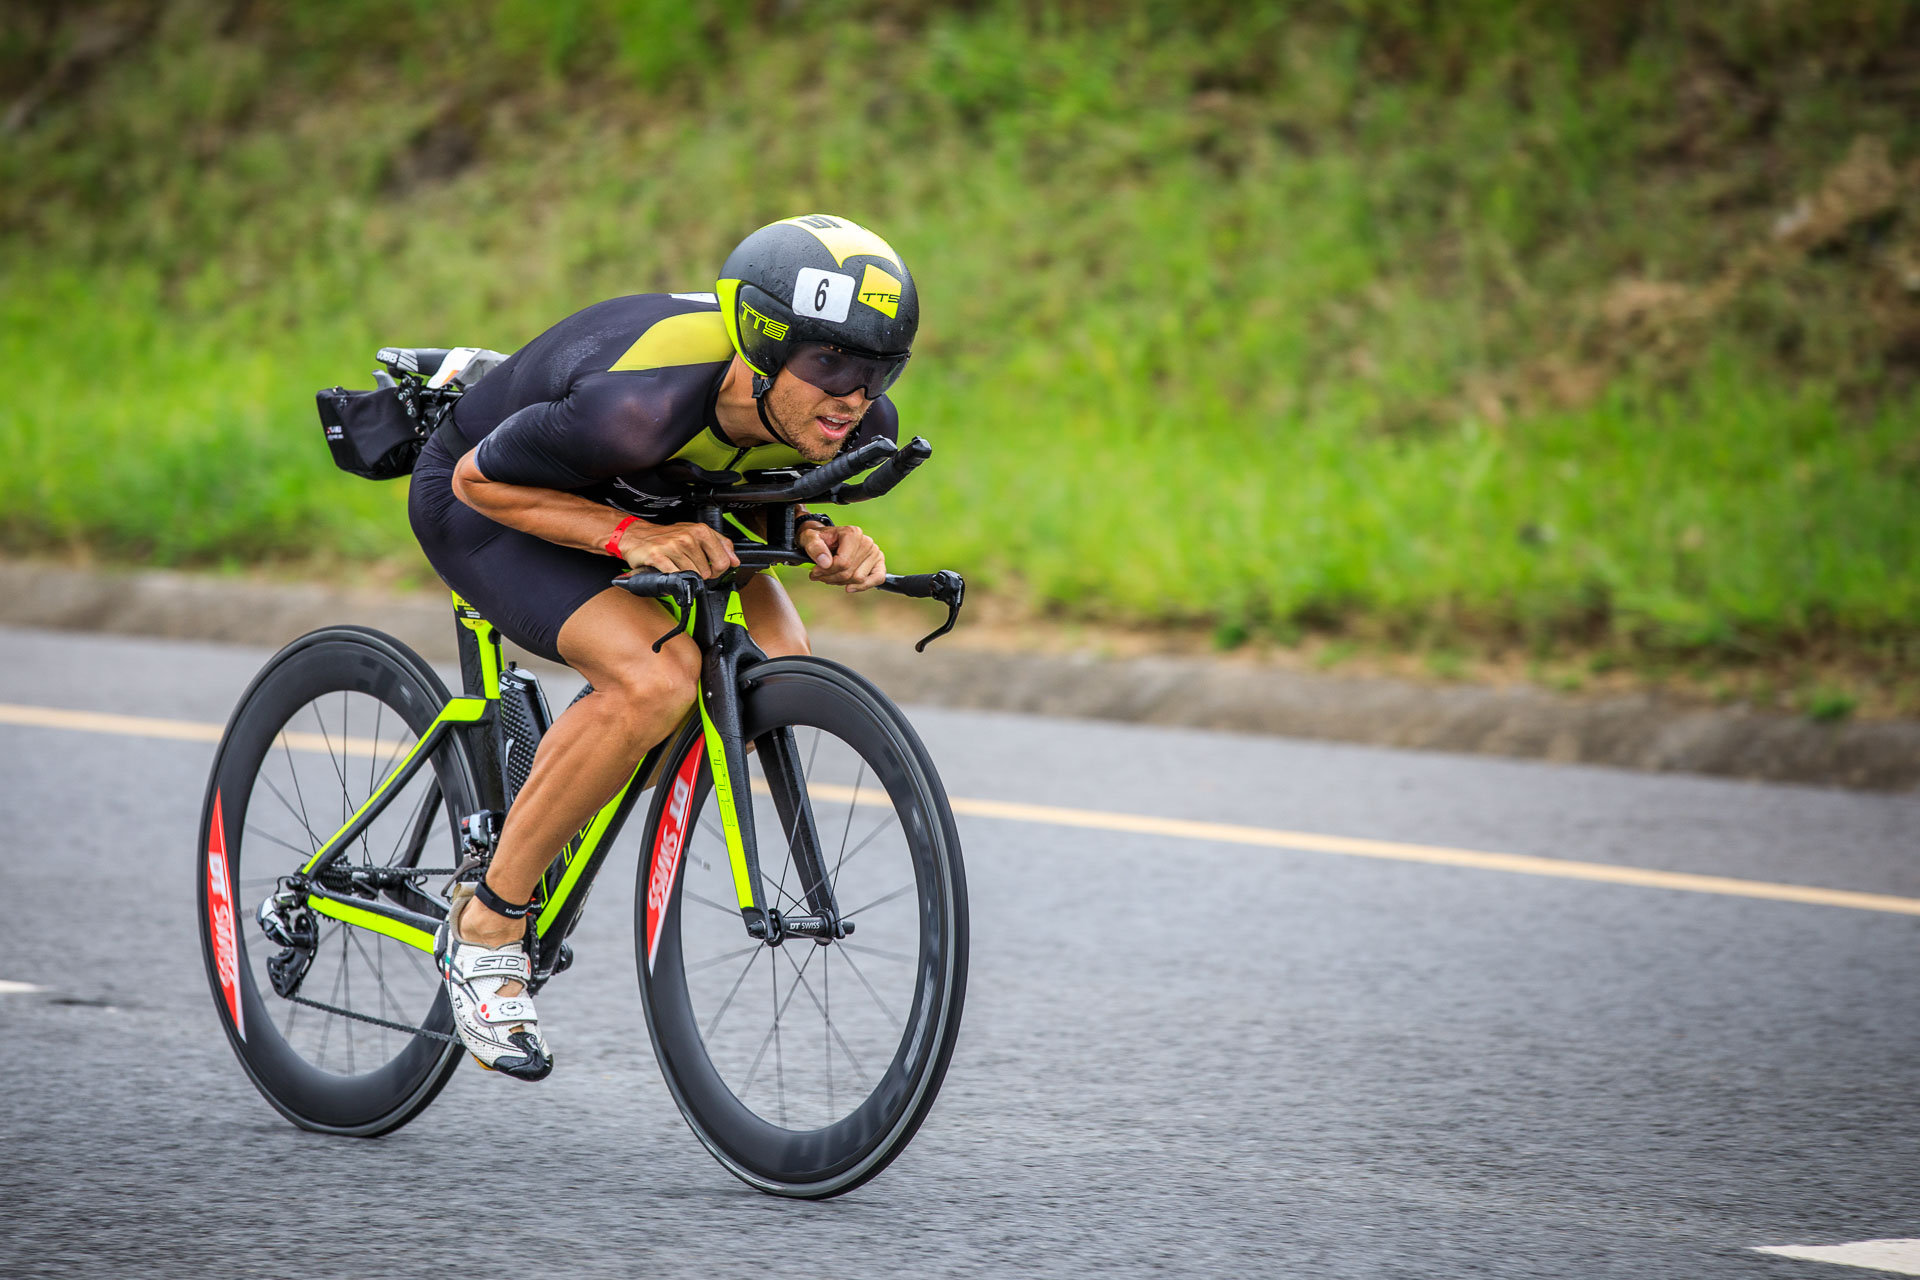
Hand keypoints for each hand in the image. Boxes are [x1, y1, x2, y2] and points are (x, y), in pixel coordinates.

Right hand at [619, 519, 738, 577]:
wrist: (636, 536)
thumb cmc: (666, 537)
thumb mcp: (695, 534)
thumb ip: (719, 545)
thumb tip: (735, 560)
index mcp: (700, 531)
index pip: (723, 560)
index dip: (718, 570)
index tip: (710, 568)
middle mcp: (687, 537)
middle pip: (707, 571)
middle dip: (699, 574)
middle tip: (687, 566)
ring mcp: (672, 546)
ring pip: (692, 575)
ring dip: (684, 576)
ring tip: (675, 566)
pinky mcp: (658, 557)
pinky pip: (674, 576)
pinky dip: (672, 579)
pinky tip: (667, 571)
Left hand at [799, 523, 886, 591]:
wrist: (825, 539)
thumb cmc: (819, 539)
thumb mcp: (809, 539)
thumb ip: (815, 548)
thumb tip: (826, 563)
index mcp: (852, 533)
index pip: (843, 562)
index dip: (826, 571)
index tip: (814, 572)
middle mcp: (866, 541)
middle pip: (849, 572)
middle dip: (831, 578)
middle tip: (818, 575)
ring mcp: (874, 552)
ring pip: (859, 579)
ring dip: (841, 582)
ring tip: (829, 576)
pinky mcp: (878, 563)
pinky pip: (877, 579)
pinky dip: (863, 586)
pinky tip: (849, 587)